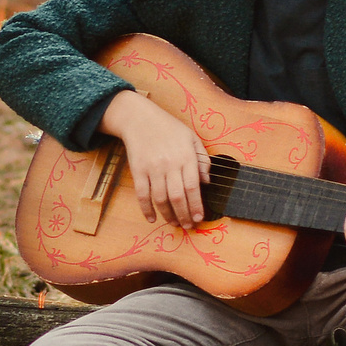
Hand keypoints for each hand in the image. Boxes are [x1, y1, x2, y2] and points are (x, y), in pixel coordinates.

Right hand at [100, 89, 210, 225]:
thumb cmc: (169, 128)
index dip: (197, 206)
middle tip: (188, 225)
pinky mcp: (138, 170)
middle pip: (178, 197)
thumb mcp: (191, 138)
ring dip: (168, 215)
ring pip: (161, 198)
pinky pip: (142, 194)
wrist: (139, 119)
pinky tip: (152, 218)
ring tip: (174, 223)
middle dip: (184, 215)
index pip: (193, 187)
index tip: (200, 218)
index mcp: (186, 157)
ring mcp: (152, 168)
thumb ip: (202, 159)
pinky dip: (146, 209)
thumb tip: (207, 182)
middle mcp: (170, 164)